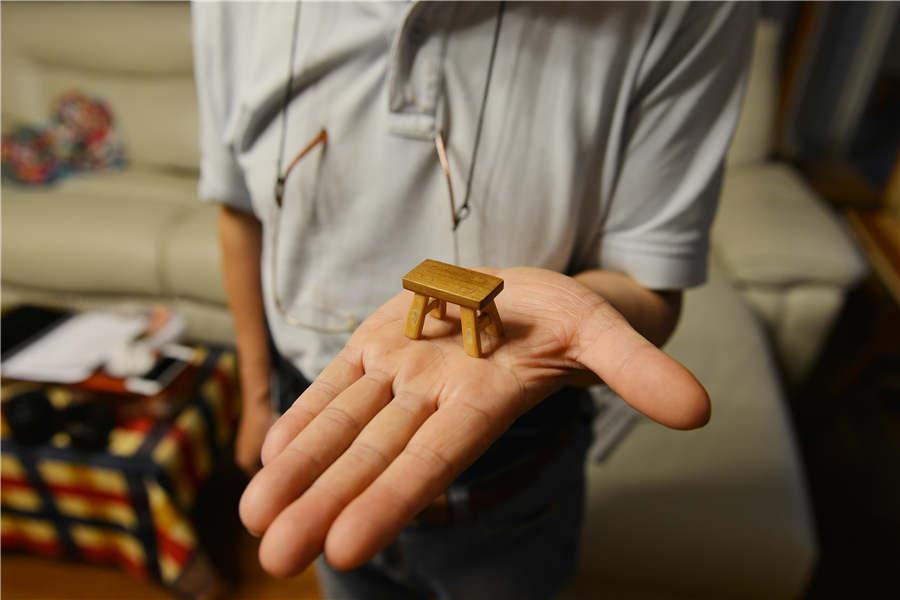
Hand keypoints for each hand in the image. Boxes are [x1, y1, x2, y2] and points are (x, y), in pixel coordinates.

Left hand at [239, 267, 707, 575]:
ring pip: (343, 423)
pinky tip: (270, 451)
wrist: (519, 292)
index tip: (347, 547)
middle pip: (374, 454)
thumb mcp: (603, 326)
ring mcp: (401, 369)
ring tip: (255, 515)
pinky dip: (304, 415)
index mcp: (485, 397)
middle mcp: (435, 394)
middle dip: (326, 503)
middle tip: (274, 554)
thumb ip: (637, 368)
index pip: (436, 459)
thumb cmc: (564, 314)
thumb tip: (699, 411)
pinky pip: (336, 381)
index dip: (393, 499)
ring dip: (300, 469)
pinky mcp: (377, 341)